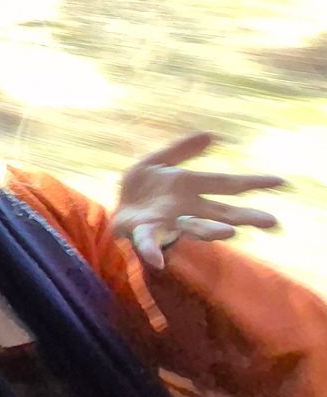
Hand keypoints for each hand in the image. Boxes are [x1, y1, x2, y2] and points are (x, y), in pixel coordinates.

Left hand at [112, 132, 283, 268]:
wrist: (116, 205)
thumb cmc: (142, 188)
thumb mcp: (157, 162)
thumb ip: (181, 150)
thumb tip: (211, 136)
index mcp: (190, 189)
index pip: (227, 185)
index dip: (252, 183)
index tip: (280, 182)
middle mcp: (186, 209)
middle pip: (221, 214)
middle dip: (244, 217)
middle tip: (271, 221)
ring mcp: (167, 222)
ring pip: (193, 228)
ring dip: (211, 231)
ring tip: (229, 233)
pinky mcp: (144, 232)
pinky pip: (150, 243)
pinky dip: (153, 251)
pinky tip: (158, 260)